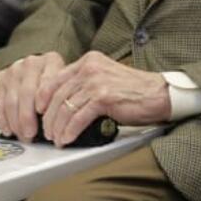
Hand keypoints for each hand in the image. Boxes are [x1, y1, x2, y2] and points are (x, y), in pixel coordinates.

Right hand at [0, 52, 67, 141]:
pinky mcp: (2, 77)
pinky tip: (9, 129)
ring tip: (22, 135)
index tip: (44, 114)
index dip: (44, 99)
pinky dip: (4, 118)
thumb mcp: (65, 81)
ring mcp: (15, 69)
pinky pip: (0, 102)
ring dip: (16, 121)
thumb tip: (65, 121)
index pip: (48, 81)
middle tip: (31, 134)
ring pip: (12, 99)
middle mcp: (32, 62)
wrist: (38, 67)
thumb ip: (64, 94)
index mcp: (52, 60)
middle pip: (27, 93)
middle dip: (27, 117)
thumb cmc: (56, 79)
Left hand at [38, 51, 172, 146]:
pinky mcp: (103, 98)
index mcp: (89, 61)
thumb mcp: (105, 78)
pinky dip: (70, 131)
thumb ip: (84, 83)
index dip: (42, 99)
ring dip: (57, 128)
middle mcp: (90, 68)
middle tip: (47, 133)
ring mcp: (97, 82)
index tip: (39, 113)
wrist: (160, 94)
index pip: (55, 79)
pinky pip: (78, 118)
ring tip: (57, 139)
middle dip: (48, 119)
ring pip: (65, 108)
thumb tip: (62, 102)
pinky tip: (67, 139)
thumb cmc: (135, 91)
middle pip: (57, 96)